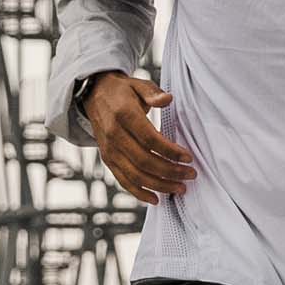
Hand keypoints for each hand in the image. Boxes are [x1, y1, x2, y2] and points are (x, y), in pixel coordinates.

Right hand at [85, 73, 195, 203]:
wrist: (94, 95)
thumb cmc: (122, 91)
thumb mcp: (138, 85)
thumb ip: (153, 93)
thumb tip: (167, 99)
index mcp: (123, 115)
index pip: (150, 139)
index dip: (170, 151)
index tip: (188, 157)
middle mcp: (114, 135)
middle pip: (144, 161)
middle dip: (170, 172)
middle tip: (190, 175)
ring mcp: (109, 150)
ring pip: (135, 175)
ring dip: (159, 185)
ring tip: (180, 188)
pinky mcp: (108, 160)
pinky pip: (123, 181)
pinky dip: (139, 193)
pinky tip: (156, 199)